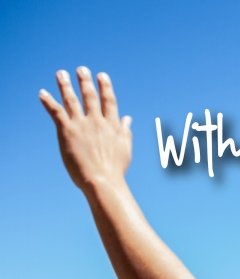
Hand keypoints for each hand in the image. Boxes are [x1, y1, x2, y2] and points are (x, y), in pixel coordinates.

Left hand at [39, 67, 131, 193]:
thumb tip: (128, 118)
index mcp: (113, 125)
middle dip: (85, 81)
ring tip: (61, 73)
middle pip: (90, 96)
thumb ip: (126, 131)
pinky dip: (48, 101)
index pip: (109, 101)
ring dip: (65, 85)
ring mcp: (82, 125)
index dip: (105, 87)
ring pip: (72, 100)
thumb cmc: (115, 169)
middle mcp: (97, 121)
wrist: (103, 180)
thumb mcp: (125, 148)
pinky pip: (56, 112)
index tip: (102, 76)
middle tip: (81, 69)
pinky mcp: (68, 131)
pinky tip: (42, 93)